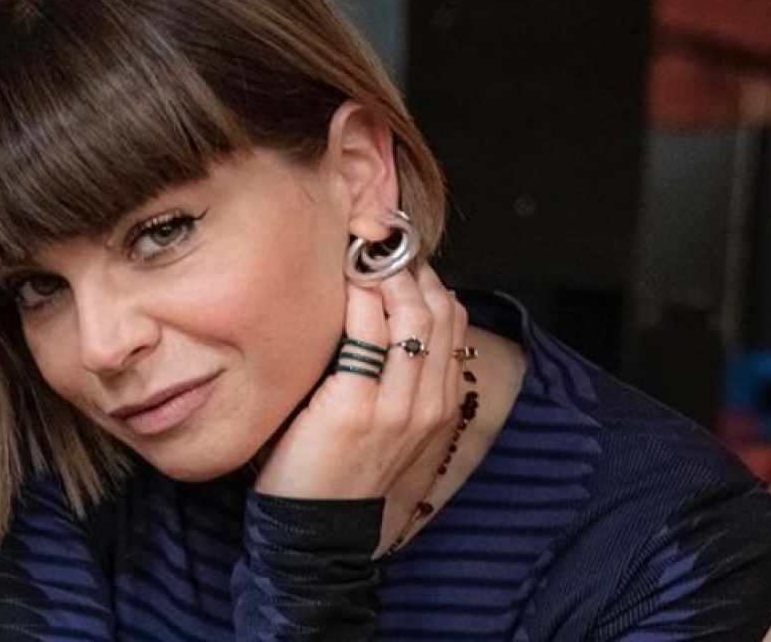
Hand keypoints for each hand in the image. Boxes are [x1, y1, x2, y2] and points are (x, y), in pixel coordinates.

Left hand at [254, 263, 467, 504]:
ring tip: (354, 255)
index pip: (453, 319)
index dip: (426, 278)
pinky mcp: (354, 406)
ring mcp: (395, 405)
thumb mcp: (387, 423)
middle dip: (407, 265)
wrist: (317, 529)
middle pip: (437, 309)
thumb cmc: (341, 466)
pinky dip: (355, 299)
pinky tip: (338, 287)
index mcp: (440, 403)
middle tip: (372, 242)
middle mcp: (427, 402)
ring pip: (410, 314)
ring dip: (383, 274)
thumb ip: (396, 376)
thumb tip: (383, 315)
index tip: (395, 255)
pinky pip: (364, 332)